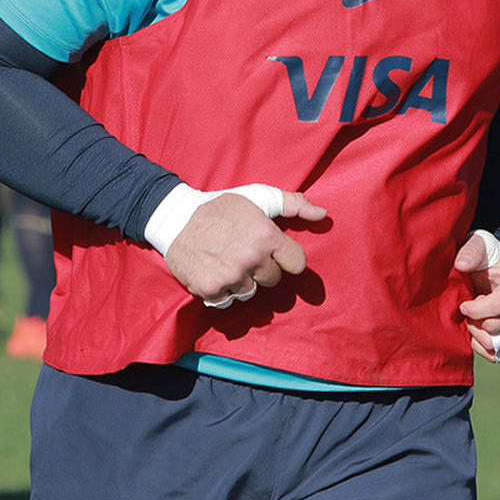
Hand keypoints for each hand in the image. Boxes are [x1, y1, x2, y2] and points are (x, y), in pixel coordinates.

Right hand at [164, 190, 325, 305]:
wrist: (176, 218)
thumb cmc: (221, 206)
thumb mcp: (258, 197)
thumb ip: (293, 204)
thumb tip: (323, 215)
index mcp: (266, 236)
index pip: (298, 263)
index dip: (286, 257)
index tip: (273, 251)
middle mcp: (251, 259)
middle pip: (274, 280)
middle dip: (263, 268)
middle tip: (244, 251)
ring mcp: (231, 277)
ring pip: (251, 292)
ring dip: (242, 281)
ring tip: (227, 260)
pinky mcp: (211, 290)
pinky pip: (229, 302)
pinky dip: (223, 291)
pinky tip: (215, 271)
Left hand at [455, 232, 499, 361]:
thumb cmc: (489, 259)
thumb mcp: (479, 247)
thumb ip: (470, 252)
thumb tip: (462, 265)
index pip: (498, 306)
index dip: (474, 309)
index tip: (462, 305)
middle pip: (498, 327)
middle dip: (475, 322)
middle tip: (468, 310)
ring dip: (479, 335)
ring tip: (474, 319)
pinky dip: (485, 347)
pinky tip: (478, 331)